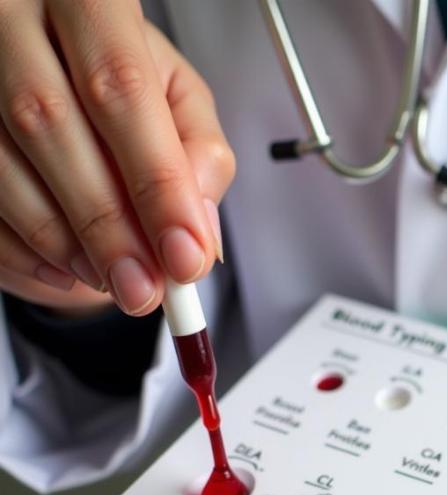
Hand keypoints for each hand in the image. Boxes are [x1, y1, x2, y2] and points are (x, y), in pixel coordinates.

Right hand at [0, 1, 234, 314]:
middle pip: (51, 124)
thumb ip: (200, 154)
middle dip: (108, 226)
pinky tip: (68, 268)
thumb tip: (199, 225)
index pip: (122, 88)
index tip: (186, 255)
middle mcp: (8, 17)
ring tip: (114, 279)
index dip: (157, 183)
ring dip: (64, 241)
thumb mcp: (177, 101)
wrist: (51, 69)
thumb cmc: (118, 81)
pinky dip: (25, 249)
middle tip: (145, 288)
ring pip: (0, 163)